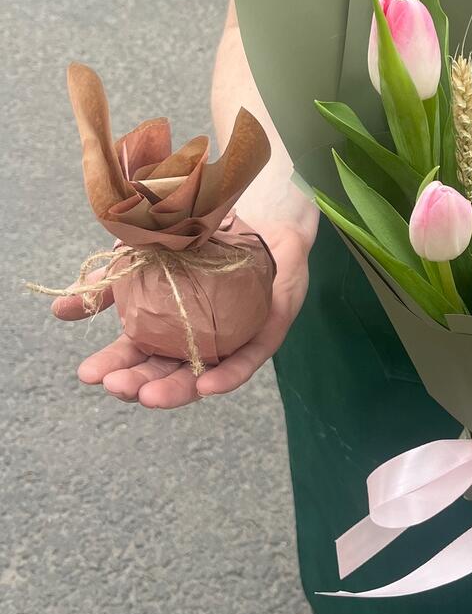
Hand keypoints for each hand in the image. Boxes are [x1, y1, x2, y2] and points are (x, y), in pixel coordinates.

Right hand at [53, 221, 312, 407]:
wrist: (264, 216)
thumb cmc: (208, 238)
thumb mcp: (153, 254)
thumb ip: (115, 280)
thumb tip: (61, 307)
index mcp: (172, 325)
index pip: (140, 353)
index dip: (115, 366)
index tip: (88, 375)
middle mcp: (202, 338)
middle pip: (168, 371)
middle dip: (139, 384)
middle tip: (114, 387)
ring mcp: (235, 338)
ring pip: (203, 373)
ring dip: (176, 389)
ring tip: (148, 397)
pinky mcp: (268, 332)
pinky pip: (248, 359)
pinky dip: (227, 374)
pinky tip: (207, 384)